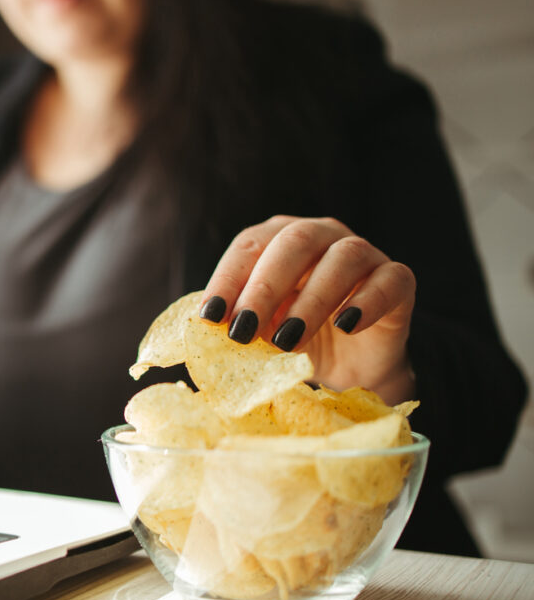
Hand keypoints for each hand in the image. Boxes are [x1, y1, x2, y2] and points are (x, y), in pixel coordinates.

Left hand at [199, 215, 416, 403]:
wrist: (349, 365)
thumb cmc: (294, 337)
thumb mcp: (259, 329)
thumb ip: (234, 320)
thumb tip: (200, 330)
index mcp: (279, 238)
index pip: (249, 245)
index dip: (228, 279)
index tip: (210, 317)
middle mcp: (322, 234)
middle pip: (294, 243)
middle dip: (264, 288)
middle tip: (244, 331)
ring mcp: (364, 254)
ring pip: (342, 259)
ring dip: (311, 300)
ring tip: (288, 341)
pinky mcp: (398, 280)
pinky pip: (389, 280)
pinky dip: (367, 302)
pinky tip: (346, 325)